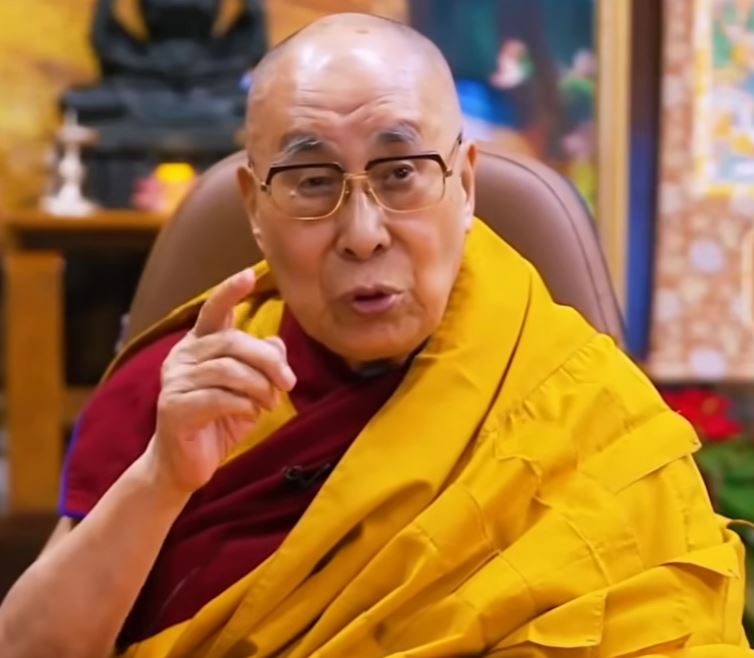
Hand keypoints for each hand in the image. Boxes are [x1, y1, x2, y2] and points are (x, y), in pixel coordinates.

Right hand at [148, 270, 296, 494]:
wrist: (185, 465)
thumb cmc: (220, 420)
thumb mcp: (250, 389)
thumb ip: (263, 363)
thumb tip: (277, 342)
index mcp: (199, 346)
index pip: (213, 311)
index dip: (230, 292)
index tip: (248, 275)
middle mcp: (182, 357)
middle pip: (232, 341)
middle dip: (267, 360)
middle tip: (288, 383)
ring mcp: (174, 382)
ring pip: (228, 370)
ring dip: (259, 386)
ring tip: (270, 403)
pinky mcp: (174, 408)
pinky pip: (219, 397)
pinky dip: (245, 405)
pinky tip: (251, 413)